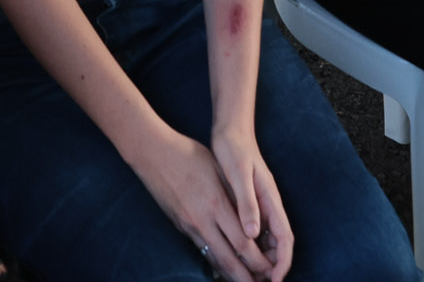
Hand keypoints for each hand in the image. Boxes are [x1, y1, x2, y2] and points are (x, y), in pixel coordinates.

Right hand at [130, 130, 282, 281]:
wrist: (152, 153)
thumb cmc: (188, 154)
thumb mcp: (218, 170)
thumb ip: (234, 196)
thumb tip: (252, 217)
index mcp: (217, 204)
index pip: (243, 242)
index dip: (258, 260)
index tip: (271, 268)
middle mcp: (202, 220)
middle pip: (229, 259)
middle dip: (247, 277)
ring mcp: (189, 226)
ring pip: (213, 259)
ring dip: (231, 274)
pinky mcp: (180, 226)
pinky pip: (201, 250)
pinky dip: (216, 263)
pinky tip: (225, 268)